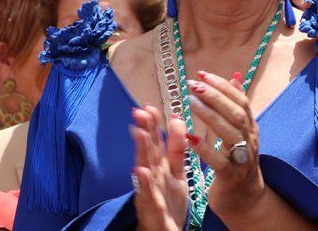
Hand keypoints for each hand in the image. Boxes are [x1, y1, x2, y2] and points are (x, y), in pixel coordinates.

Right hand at [131, 106, 187, 230]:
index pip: (156, 142)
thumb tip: (177, 119)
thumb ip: (176, 148)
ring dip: (141, 151)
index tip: (149, 106)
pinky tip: (141, 171)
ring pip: (145, 170)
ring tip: (139, 132)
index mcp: (161, 167)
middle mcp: (153, 177)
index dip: (153, 124)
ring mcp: (150, 193)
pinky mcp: (152, 210)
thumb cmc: (168, 202)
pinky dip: (144, 184)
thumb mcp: (176, 172)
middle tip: (140, 111)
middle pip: (148, 151)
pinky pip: (148, 196)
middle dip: (144, 131)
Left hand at [186, 71, 266, 220]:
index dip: (223, 86)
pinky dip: (205, 149)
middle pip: (236, 114)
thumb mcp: (241, 132)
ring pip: (229, 133)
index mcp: (251, 128)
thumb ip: (236, 106)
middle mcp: (250, 140)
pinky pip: (219, 161)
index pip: (240, 101)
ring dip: (210, 116)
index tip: (202, 74)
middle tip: (194, 84)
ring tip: (191, 102)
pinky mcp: (231, 177)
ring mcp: (242, 159)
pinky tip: (190, 138)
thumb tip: (234, 77)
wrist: (245, 200)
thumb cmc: (239, 162)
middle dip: (215, 96)